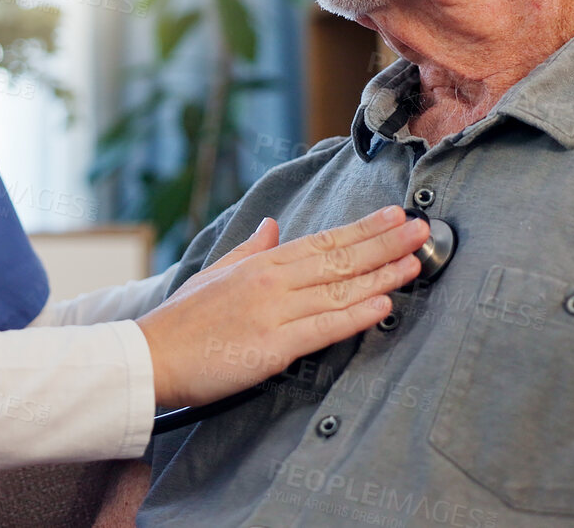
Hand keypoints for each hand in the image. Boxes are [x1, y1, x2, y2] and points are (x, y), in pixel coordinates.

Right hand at [136, 206, 426, 408]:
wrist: (150, 356)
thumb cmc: (181, 320)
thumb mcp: (214, 272)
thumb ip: (249, 248)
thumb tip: (273, 225)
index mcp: (260, 264)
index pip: (322, 241)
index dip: (363, 229)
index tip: (395, 217)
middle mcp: (271, 282)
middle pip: (338, 260)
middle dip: (384, 244)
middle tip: (423, 231)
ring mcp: (273, 313)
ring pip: (339, 291)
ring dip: (381, 276)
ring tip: (415, 264)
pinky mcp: (272, 348)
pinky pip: (322, 329)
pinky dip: (356, 316)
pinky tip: (384, 304)